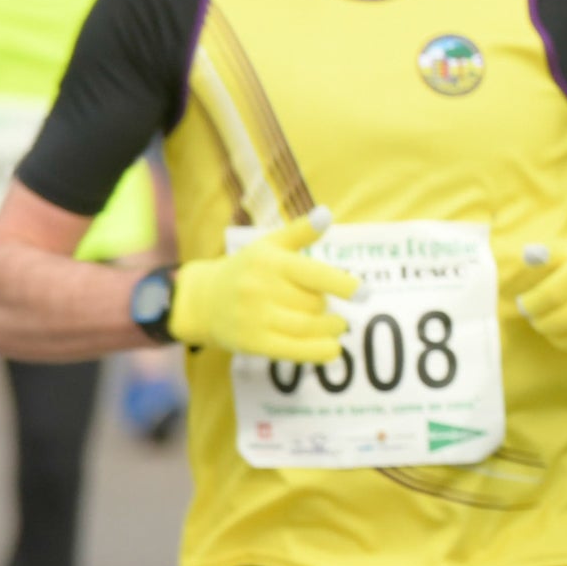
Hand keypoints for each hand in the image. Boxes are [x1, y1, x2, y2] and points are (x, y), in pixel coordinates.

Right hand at [168, 211, 358, 363]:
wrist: (201, 300)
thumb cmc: (246, 269)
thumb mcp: (268, 245)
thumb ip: (300, 232)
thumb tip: (326, 213)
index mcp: (269, 262)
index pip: (314, 274)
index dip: (342, 285)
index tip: (365, 293)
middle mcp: (260, 289)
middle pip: (315, 303)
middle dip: (325, 304)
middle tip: (320, 302)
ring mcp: (255, 318)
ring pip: (309, 327)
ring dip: (330, 328)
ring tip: (337, 325)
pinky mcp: (252, 343)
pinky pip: (295, 350)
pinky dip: (319, 352)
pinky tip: (333, 349)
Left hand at [512, 238, 566, 361]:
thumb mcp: (566, 250)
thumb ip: (542, 253)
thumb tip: (524, 257)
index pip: (552, 294)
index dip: (530, 304)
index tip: (524, 304)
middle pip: (563, 320)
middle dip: (541, 323)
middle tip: (536, 319)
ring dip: (556, 337)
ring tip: (552, 327)